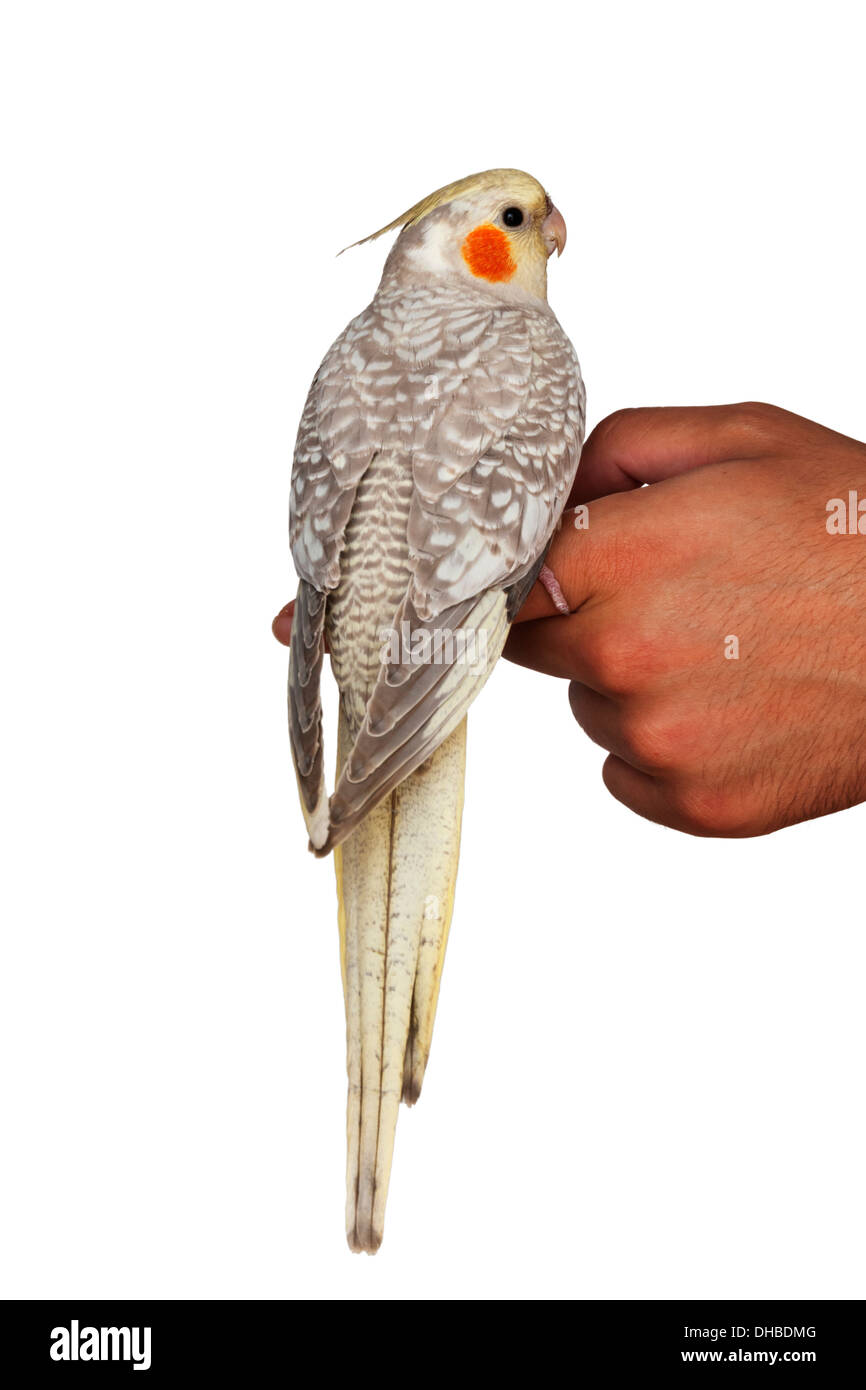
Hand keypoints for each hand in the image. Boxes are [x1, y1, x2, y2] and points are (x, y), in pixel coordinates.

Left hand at [507, 403, 865, 834]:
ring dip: (629, 684)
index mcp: (628, 557)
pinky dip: (663, 746)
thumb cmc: (861, 531)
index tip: (565, 569)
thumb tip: (553, 493)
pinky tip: (735, 705)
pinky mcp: (698, 805)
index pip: (509, 578)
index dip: (536, 570)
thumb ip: (618, 450)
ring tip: (727, 649)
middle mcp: (629, 657)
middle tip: (670, 597)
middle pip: (536, 648)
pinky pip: (627, 773)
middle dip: (583, 620)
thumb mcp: (744, 440)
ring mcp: (663, 741)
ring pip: (590, 709)